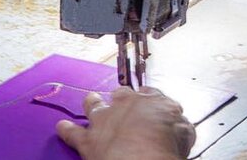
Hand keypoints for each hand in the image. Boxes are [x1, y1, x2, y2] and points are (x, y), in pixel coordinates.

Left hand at [56, 87, 195, 159]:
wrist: (141, 159)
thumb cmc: (164, 145)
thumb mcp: (185, 131)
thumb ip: (179, 123)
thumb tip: (179, 123)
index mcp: (152, 101)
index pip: (151, 93)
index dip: (150, 97)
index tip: (150, 100)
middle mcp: (126, 105)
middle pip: (121, 94)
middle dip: (121, 95)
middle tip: (122, 97)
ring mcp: (105, 121)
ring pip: (94, 105)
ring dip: (92, 103)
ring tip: (91, 99)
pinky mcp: (88, 140)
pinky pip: (73, 133)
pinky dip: (66, 130)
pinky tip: (61, 127)